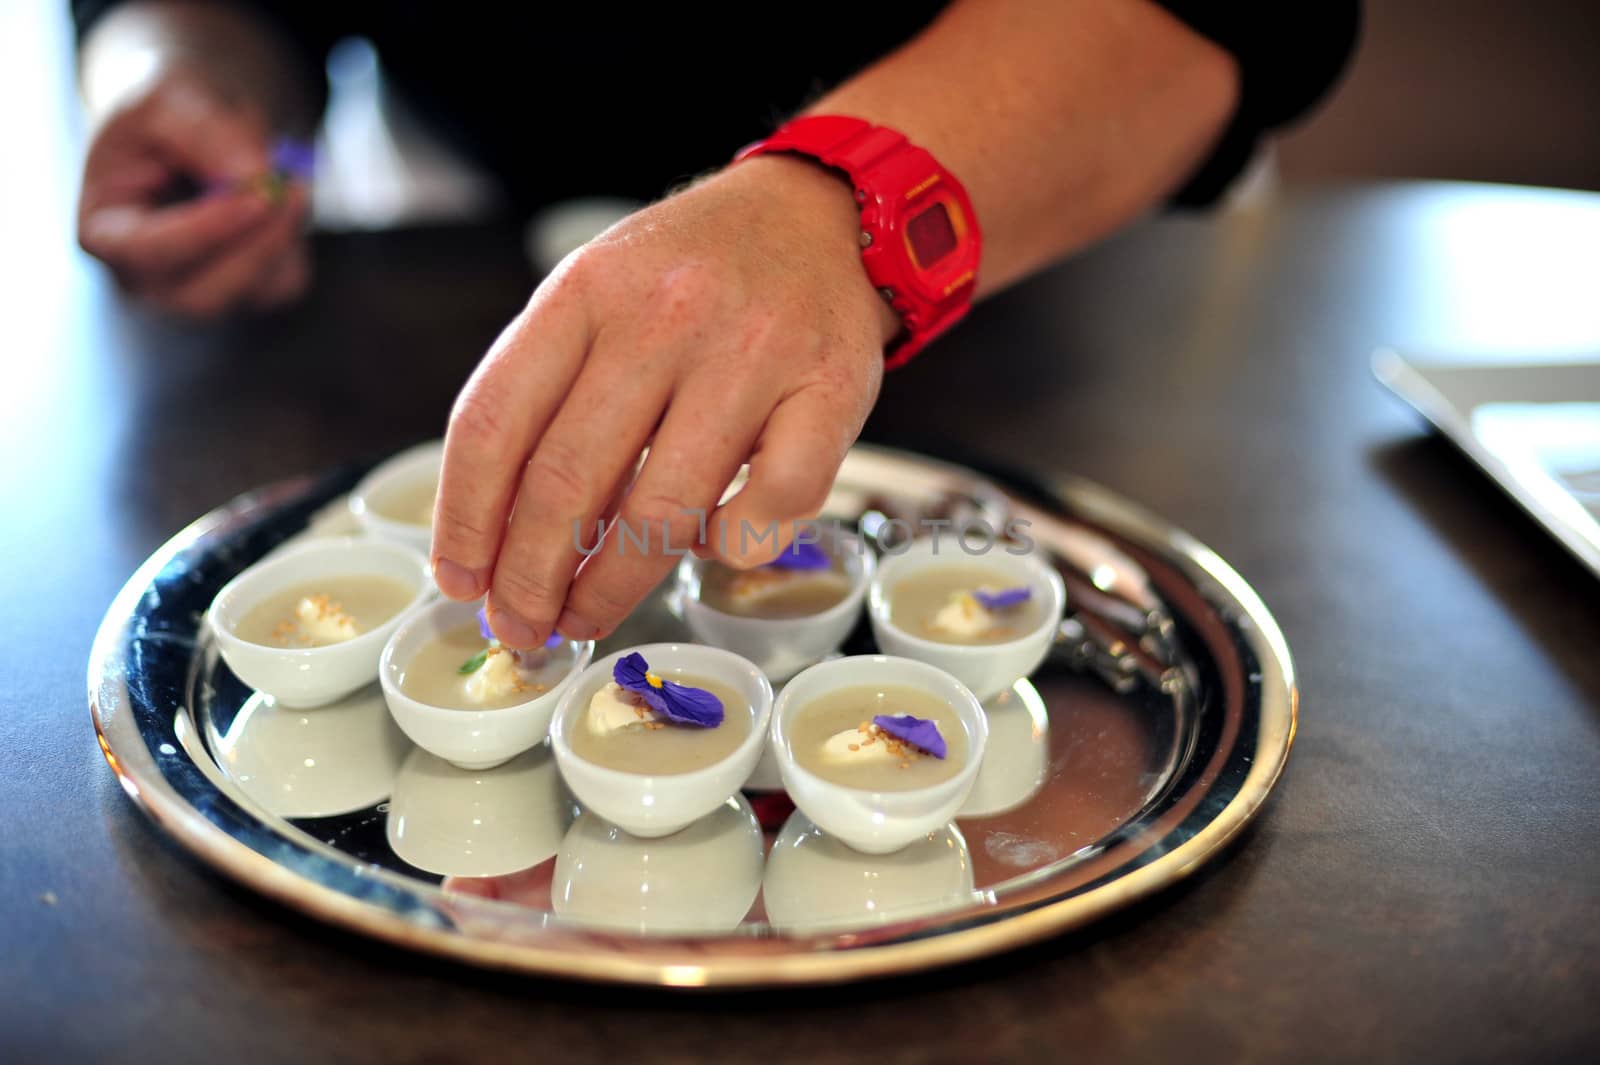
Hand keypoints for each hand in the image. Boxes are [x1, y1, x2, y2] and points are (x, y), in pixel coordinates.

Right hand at [77, 69, 309, 315]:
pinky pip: (287, 280)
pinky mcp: (248, 291)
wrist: (194, 132)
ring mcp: (201, 292)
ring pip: (257, 289)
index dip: (207, 229)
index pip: (151, 252)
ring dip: (285, 230)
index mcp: (106, 235)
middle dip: (256, 241)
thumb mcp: (167, 103)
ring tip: (286, 172)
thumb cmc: (164, 121)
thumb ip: (204, 133)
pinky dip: (295, 236)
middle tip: (293, 185)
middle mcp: (150, 278)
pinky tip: (281, 198)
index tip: (259, 197)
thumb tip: (256, 174)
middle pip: (205, 293)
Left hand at [432, 156, 899, 646]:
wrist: (822, 216)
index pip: (495, 420)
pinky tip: (709, 548)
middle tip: (519, 627)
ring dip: (611, 588)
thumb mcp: (601, 293)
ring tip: (586, 618)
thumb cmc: (694, 274)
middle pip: (567, 479)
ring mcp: (755, 354)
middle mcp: (666, 316)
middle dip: (529, 578)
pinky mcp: (835, 391)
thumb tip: (498, 532)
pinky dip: (730, 550)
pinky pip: (768, 510)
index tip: (460, 580)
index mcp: (588, 288)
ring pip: (663, 512)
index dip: (465, 518)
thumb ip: (551, 388)